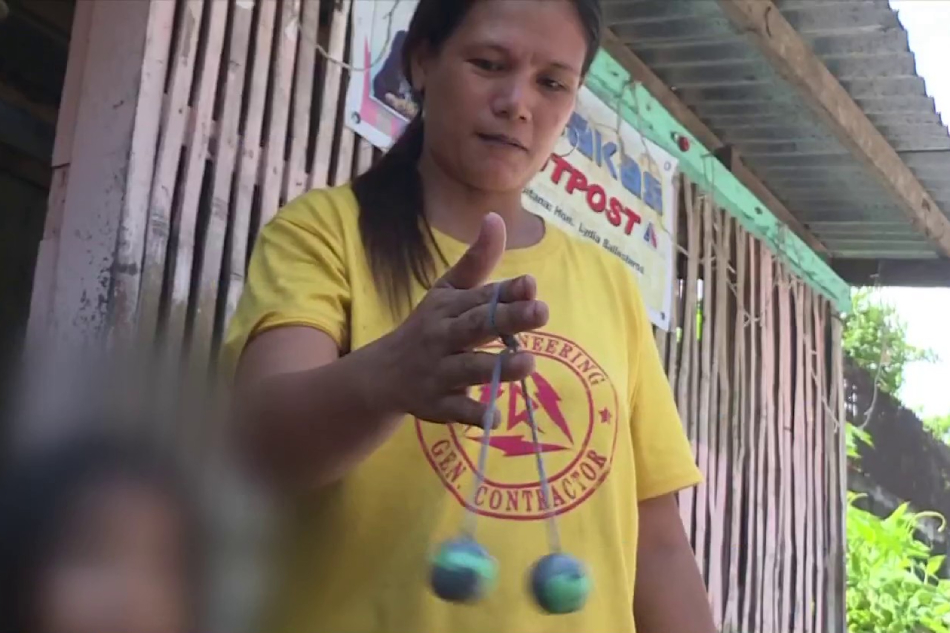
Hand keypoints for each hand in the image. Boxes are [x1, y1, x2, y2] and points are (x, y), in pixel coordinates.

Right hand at [377, 213, 547, 426]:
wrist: (382, 374)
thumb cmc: (428, 328)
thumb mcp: (447, 293)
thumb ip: (477, 261)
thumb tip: (496, 217)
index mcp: (450, 307)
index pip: (481, 296)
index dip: (507, 291)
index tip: (531, 285)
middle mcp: (444, 337)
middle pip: (476, 327)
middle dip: (508, 319)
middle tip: (542, 312)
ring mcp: (440, 371)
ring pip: (470, 368)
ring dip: (498, 367)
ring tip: (528, 362)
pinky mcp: (438, 404)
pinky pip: (457, 410)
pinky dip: (474, 414)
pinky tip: (494, 418)